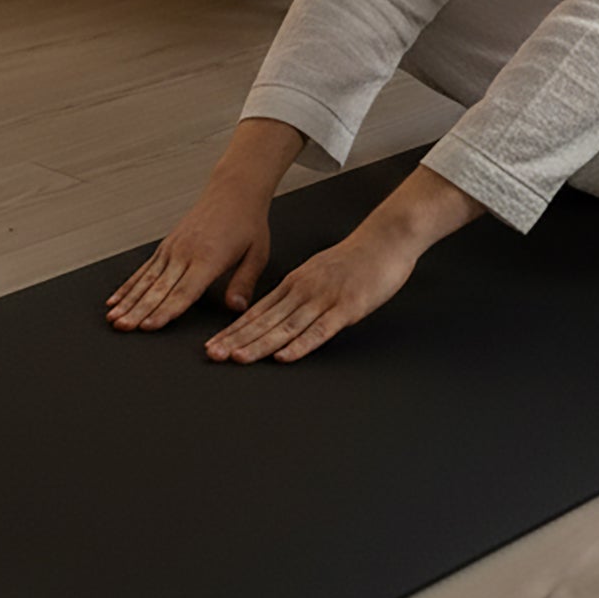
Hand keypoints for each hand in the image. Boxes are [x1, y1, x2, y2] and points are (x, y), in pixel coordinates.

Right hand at [107, 181, 271, 331]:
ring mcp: (173, 247)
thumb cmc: (247, 222)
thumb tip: (236, 308)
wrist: (234, 190)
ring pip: (146, 279)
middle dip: (138, 310)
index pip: (184, 291)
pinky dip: (128, 285)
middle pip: (159, 288)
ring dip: (128, 300)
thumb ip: (245, 283)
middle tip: (123, 327)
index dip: (166, 311)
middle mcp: (186, 252)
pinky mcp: (167, 244)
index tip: (150, 326)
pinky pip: (144, 268)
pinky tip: (116, 299)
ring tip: (113, 318)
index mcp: (209, 258)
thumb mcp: (257, 254)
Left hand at [202, 223, 418, 364]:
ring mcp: (324, 299)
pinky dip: (300, 345)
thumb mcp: (318, 272)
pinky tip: (284, 357)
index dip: (233, 331)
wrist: (385, 239)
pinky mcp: (347, 308)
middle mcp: (304, 291)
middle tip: (213, 354)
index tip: (213, 345)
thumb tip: (277, 313)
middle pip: (265, 321)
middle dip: (237, 340)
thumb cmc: (356, 258)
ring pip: (286, 327)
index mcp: (295, 283)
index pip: (258, 312)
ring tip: (238, 358)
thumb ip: (298, 292)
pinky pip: (320, 330)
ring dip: (260, 344)